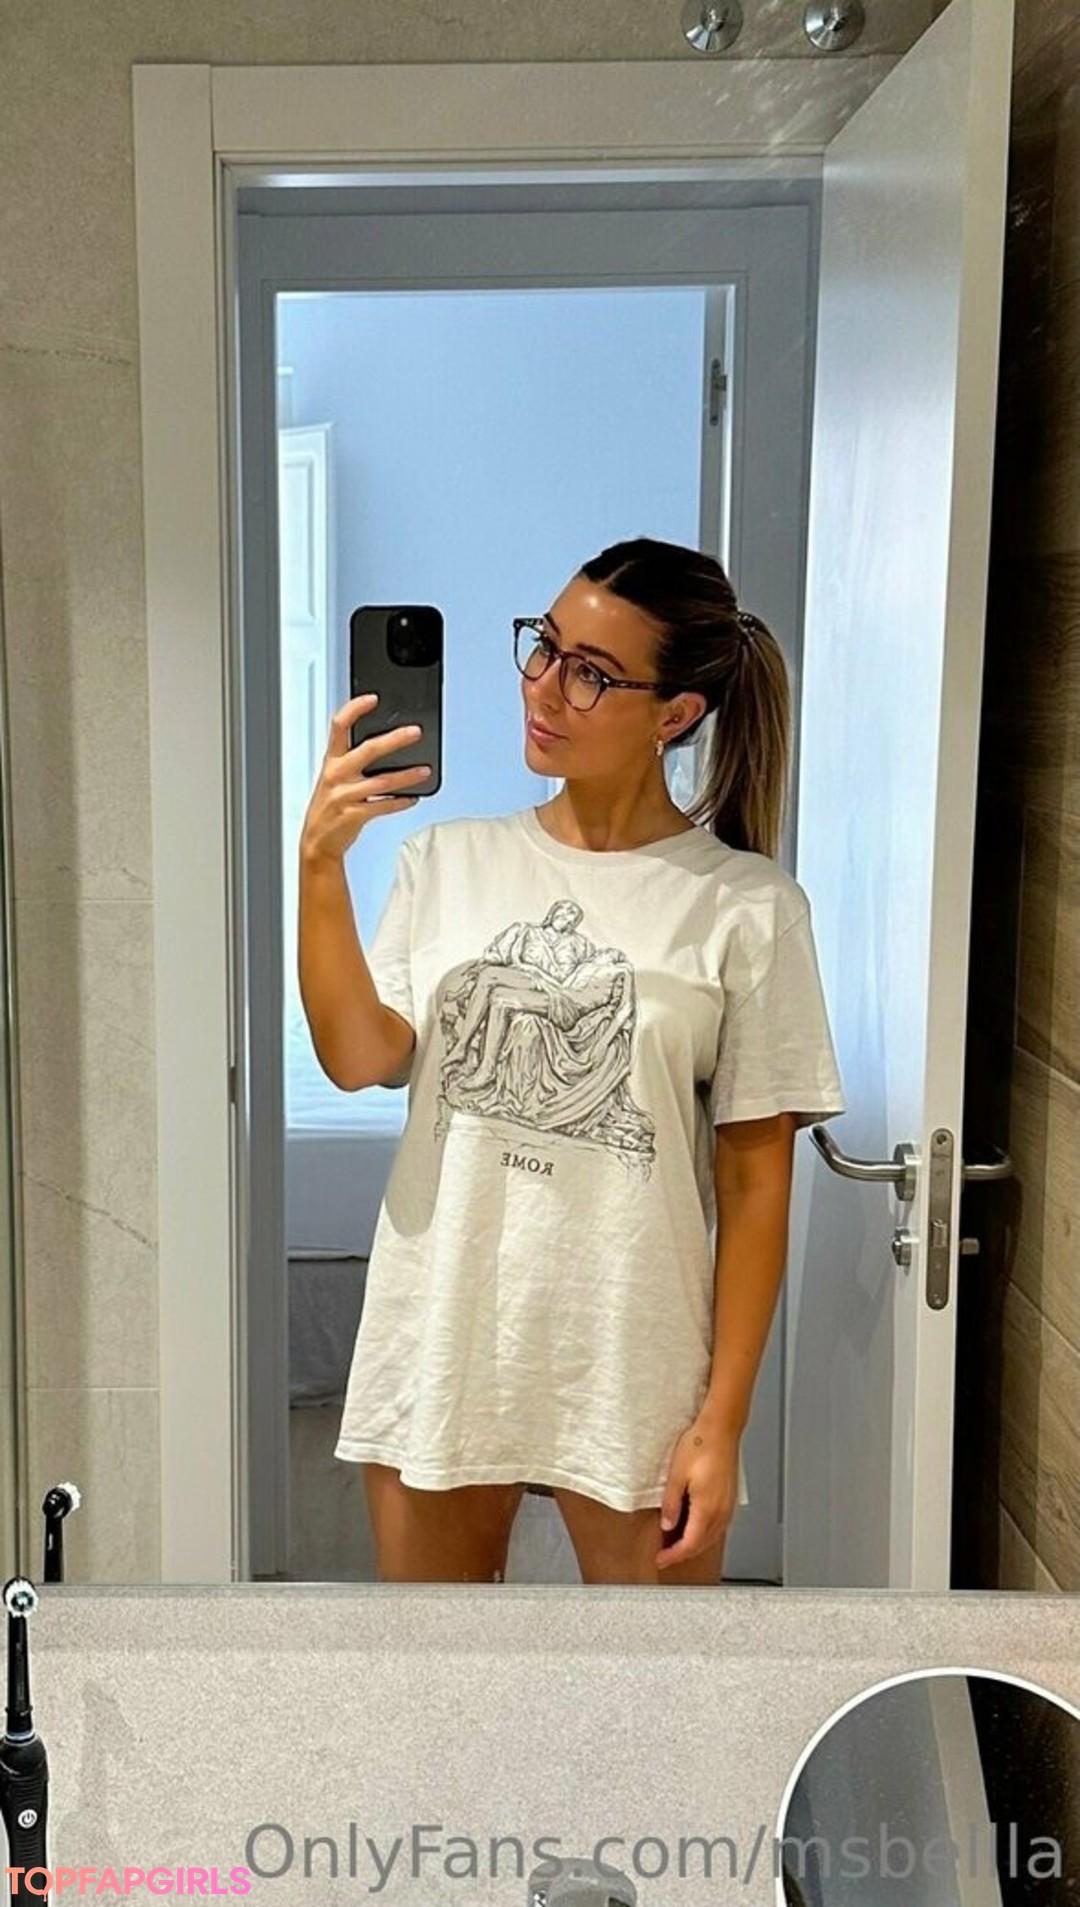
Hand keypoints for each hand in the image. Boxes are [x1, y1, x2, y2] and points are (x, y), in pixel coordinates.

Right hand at [299, 693, 431, 866]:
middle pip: (368, 750)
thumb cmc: (330, 806)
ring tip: (424, 770)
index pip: (340, 726)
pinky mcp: (354, 815)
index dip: (355, 709)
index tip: (373, 699)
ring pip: (382, 781)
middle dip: (395, 740)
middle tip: (415, 732)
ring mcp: (345, 795)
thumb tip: (388, 745)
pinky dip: (401, 802)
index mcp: (331, 760)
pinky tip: (413, 797)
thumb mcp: (334, 778)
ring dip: (407, 775)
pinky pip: (383, 806)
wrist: (316, 841)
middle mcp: (337, 775)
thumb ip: (353, 761)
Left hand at [655, 1414, 741, 1569]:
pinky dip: (705, 1534)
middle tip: (665, 1555)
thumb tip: (667, 1525)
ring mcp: (728, 1506)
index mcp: (707, 1509)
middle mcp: (721, 1511)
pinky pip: (718, 1526)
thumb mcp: (676, 1475)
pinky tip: (695, 1528)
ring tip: (676, 1544)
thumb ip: (671, 1504)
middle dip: (682, 1554)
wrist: (721, 1429)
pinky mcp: (730, 1499)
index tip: (661, 1559)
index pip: (689, 1544)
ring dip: (694, 1545)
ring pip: (711, 1537)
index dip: (673, 1556)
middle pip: (702, 1545)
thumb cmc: (701, 1445)